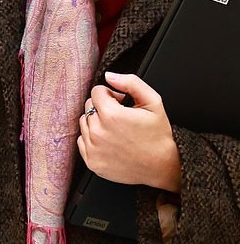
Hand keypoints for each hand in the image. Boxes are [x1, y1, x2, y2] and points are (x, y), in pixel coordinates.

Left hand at [77, 71, 180, 191]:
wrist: (162, 167)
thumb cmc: (158, 135)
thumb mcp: (153, 101)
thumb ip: (130, 82)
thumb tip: (109, 76)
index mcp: (111, 115)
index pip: (96, 92)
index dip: (110, 94)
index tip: (121, 103)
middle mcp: (98, 132)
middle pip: (89, 106)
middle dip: (103, 107)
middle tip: (120, 117)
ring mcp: (93, 149)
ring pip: (84, 122)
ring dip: (96, 122)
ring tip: (115, 130)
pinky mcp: (91, 161)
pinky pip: (81, 140)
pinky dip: (92, 139)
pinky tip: (109, 141)